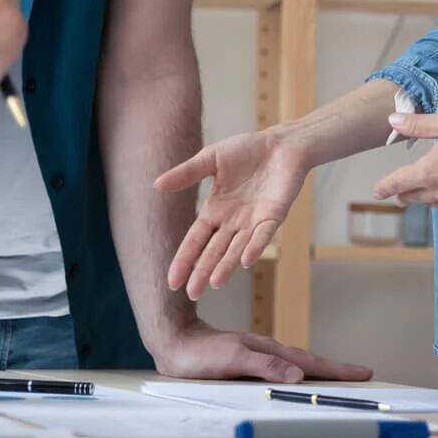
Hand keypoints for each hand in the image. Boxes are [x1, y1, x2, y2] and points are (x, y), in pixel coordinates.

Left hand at [148, 319, 371, 384]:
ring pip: (297, 364)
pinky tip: (298, 378)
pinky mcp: (249, 362)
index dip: (337, 369)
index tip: (364, 372)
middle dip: (336, 370)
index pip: (311, 361)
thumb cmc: (200, 354)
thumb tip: (298, 375)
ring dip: (320, 370)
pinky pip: (282, 368)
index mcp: (269, 351)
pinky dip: (299, 372)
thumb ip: (264, 366)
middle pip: (309, 361)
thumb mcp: (232, 359)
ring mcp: (259, 356)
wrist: (175, 342)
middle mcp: (268, 352)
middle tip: (363, 375)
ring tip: (339, 378)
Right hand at [155, 128, 311, 299]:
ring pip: (237, 248)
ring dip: (226, 266)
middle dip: (202, 271)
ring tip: (213, 283)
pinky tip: (245, 261)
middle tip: (191, 293)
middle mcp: (233, 221)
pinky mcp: (274, 215)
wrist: (281, 143)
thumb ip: (186, 174)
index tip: (172, 281)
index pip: (196, 240)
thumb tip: (156, 185)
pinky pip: (263, 234)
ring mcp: (254, 221)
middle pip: (214, 251)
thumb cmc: (247, 151)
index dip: (184, 259)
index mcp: (215, 210)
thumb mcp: (210, 160)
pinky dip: (255, 247)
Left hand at [371, 111, 437, 211]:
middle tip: (397, 194)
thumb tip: (393, 121)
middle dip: (405, 194)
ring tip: (423, 194)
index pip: (399, 183)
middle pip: (416, 197)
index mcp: (431, 171)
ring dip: (427, 198)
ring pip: (437, 203)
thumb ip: (418, 125)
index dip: (385, 187)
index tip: (377, 191)